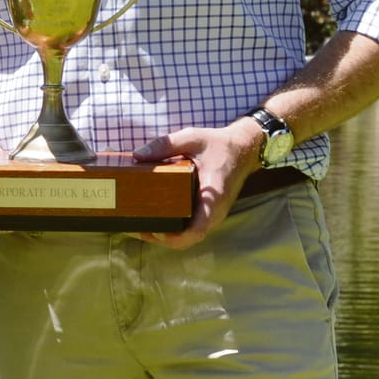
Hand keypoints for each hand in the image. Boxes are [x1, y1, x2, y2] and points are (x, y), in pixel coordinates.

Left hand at [130, 119, 265, 249]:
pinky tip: (153, 219)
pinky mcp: (208, 212)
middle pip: (188, 239)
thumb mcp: (192, 138)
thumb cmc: (218, 145)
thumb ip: (165, 145)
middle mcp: (215, 212)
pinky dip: (172, 229)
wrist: (243, 149)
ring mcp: (212, 214)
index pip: (198, 230)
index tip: (155, 231)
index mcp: (213, 197)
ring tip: (138, 226)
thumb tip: (136, 155)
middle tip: (136, 229)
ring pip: (189, 236)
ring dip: (165, 236)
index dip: (175, 237)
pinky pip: (191, 227)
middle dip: (161, 239)